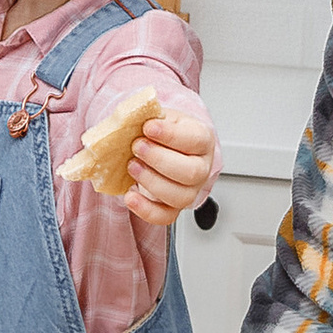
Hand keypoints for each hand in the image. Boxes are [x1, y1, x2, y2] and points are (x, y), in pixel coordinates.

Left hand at [125, 112, 216, 227]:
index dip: (171, 135)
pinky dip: (146, 210)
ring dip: (151, 182)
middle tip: (137, 147)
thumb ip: (149, 116)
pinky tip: (130, 195)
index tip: (148, 127)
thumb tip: (132, 117)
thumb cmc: (161, 131)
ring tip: (132, 166)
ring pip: (180, 197)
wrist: (159, 145)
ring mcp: (190, 190)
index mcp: (201, 140)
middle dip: (160, 160)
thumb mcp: (158, 116)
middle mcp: (201, 167)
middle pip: (191, 172)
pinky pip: (165, 216)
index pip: (195, 140)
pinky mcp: (174, 207)